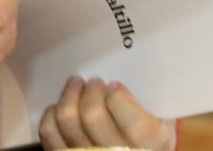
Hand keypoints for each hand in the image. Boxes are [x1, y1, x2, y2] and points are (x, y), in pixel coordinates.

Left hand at [39, 76, 175, 149]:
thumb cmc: (150, 138)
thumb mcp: (163, 123)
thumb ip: (150, 102)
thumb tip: (129, 69)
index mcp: (150, 143)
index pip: (128, 116)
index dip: (116, 95)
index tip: (115, 87)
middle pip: (92, 115)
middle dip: (91, 90)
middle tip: (95, 82)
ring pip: (67, 120)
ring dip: (69, 95)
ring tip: (77, 85)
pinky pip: (49, 133)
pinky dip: (52, 114)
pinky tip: (62, 107)